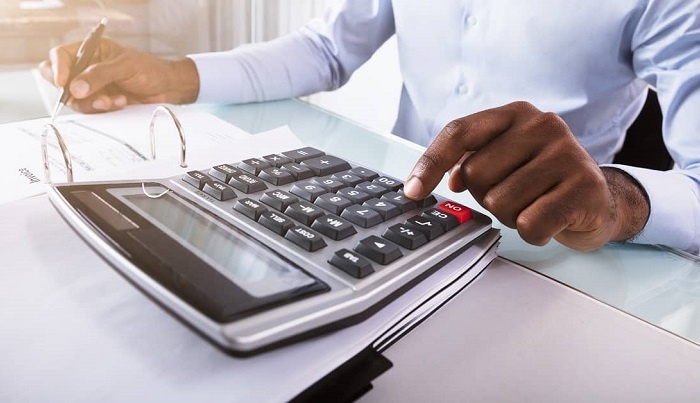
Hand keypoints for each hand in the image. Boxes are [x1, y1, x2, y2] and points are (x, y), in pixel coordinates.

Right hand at [38, 38, 199, 112]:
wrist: (167, 88)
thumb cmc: (150, 70)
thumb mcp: (125, 66)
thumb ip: (99, 75)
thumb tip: (74, 88)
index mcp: (90, 50)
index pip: (60, 56)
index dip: (57, 69)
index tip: (62, 83)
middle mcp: (86, 68)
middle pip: (60, 80)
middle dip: (71, 91)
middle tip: (85, 96)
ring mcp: (92, 87)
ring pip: (74, 99)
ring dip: (92, 102)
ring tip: (115, 101)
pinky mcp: (100, 102)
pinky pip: (90, 110)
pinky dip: (103, 109)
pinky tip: (121, 103)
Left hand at [403, 101, 649, 250]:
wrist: (599, 199)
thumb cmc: (543, 179)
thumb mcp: (507, 159)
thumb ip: (472, 159)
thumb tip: (444, 178)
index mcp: (516, 114)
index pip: (459, 132)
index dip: (430, 163)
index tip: (412, 191)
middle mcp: (542, 125)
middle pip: (475, 174)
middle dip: (487, 196)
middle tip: (516, 194)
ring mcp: (567, 153)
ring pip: (499, 203)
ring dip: (511, 216)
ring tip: (536, 205)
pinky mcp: (584, 186)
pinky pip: (529, 224)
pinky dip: (533, 232)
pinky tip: (552, 219)